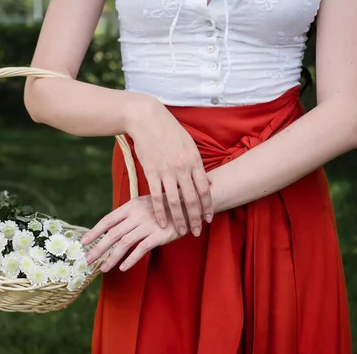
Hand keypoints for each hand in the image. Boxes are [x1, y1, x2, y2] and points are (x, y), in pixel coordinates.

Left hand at [81, 195, 181, 272]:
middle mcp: (136, 215)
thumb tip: (113, 226)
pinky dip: (131, 259)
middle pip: (112, 234)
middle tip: (87, 260)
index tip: (84, 242)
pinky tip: (122, 268)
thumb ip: (130, 214)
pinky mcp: (159, 235)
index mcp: (131, 206)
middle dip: (98, 248)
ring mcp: (147, 225)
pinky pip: (141, 249)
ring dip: (112, 257)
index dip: (94, 231)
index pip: (107, 220)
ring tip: (103, 268)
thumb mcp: (145, 204)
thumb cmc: (165, 206)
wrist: (189, 203)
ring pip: (124, 243)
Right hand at [123, 94, 212, 236]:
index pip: (205, 189)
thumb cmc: (169, 131)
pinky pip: (156, 197)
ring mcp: (167, 171)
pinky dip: (160, 212)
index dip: (207, 206)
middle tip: (197, 232)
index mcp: (194, 161)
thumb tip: (206, 180)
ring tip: (181, 231)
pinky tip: (161, 223)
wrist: (148, 119)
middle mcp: (182, 168)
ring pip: (175, 202)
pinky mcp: (151, 172)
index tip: (209, 218)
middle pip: (192, 199)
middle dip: (196, 218)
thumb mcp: (189, 144)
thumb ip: (197, 164)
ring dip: (179, 219)